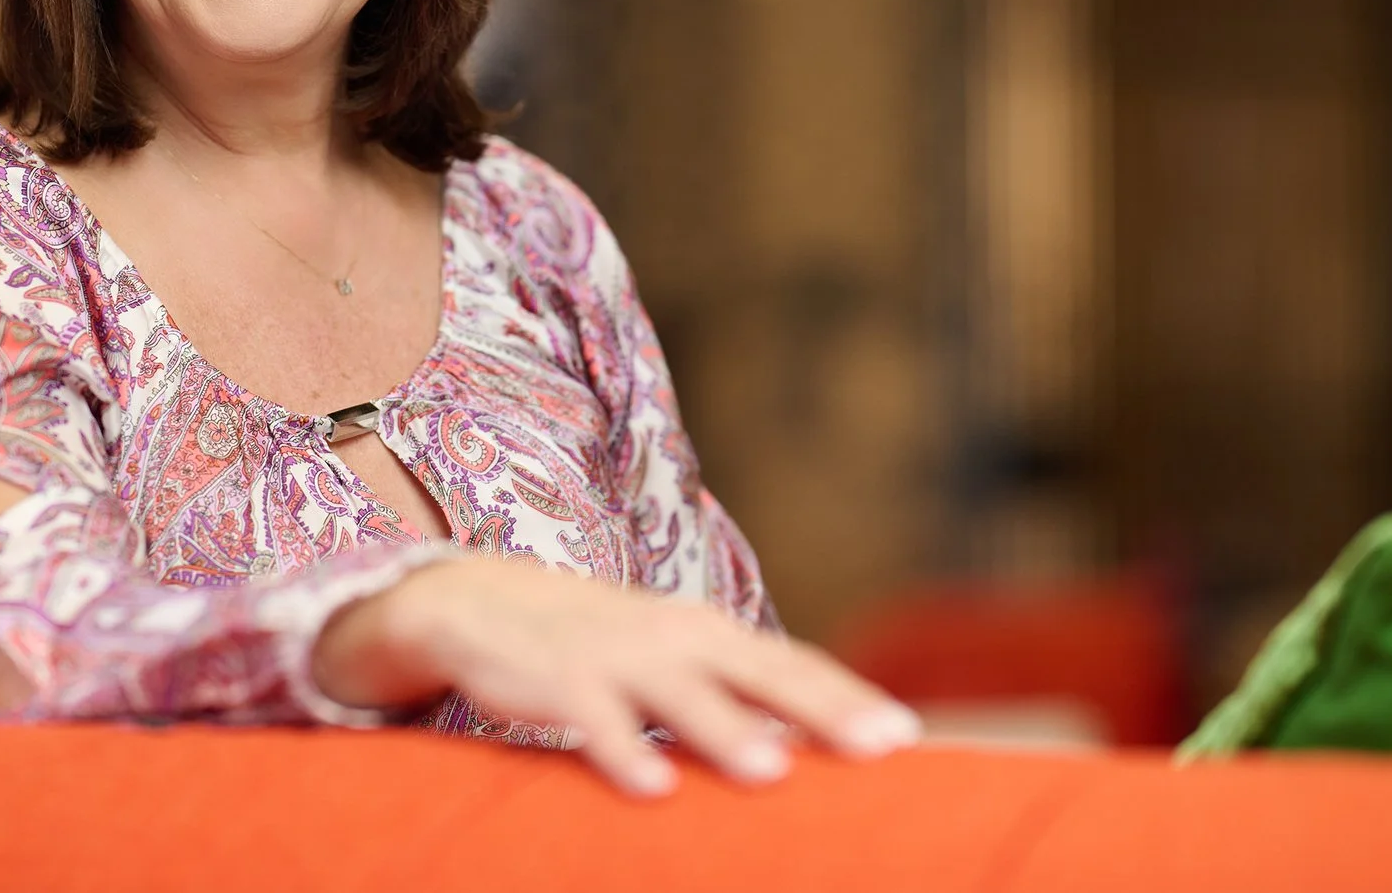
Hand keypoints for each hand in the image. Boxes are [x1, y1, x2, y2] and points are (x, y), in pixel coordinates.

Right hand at [309, 555, 921, 796]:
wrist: (484, 603)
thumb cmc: (602, 645)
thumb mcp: (673, 657)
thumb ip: (735, 693)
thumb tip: (814, 742)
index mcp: (709, 633)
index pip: (793, 664)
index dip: (848, 697)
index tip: (907, 737)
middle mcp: (675, 637)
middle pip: (762, 672)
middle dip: (823, 709)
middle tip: (879, 748)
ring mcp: (618, 656)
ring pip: (682, 695)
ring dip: (727, 730)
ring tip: (772, 769)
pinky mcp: (561, 681)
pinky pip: (596, 722)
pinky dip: (624, 752)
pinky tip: (652, 788)